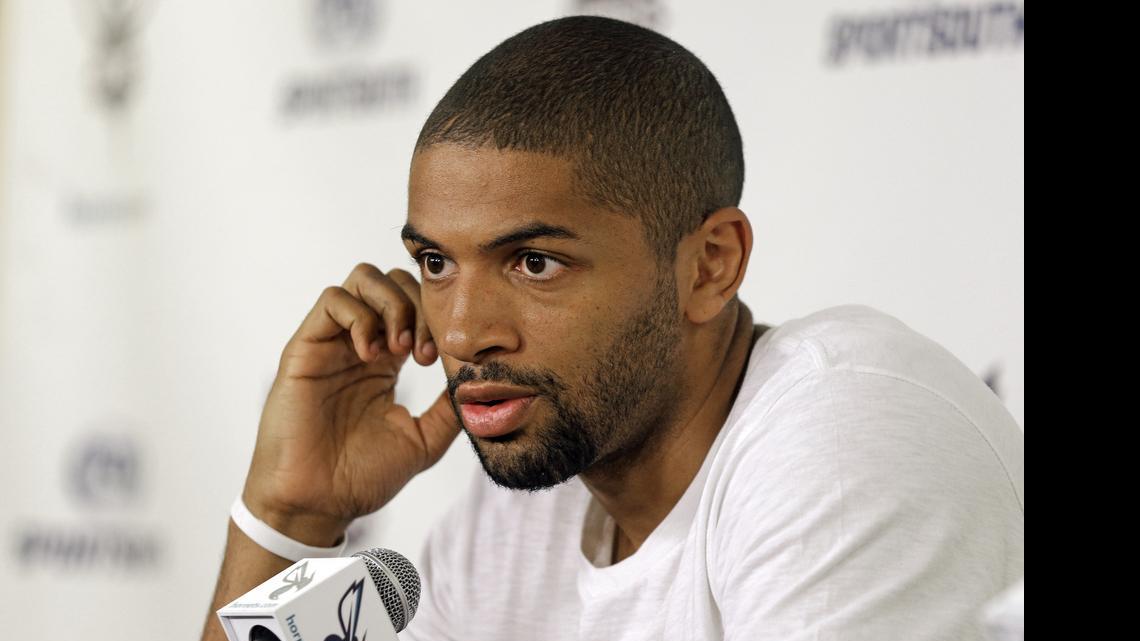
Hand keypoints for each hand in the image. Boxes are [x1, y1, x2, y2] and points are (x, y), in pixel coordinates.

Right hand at [240, 263, 457, 544]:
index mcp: (387, 361)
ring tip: (398, 350)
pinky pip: (333, 300)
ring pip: (364, 278)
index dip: (436, 319)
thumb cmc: (362, 477)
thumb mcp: (423, 439)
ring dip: (392, 305)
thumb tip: (480, 381)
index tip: (440, 360)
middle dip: (418, 306)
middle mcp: (359, 344)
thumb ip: (448, 408)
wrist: (319, 503)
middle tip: (422, 354)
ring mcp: (331, 343)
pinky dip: (361, 315)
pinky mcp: (305, 348)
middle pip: (393, 281)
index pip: (415, 305)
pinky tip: (372, 354)